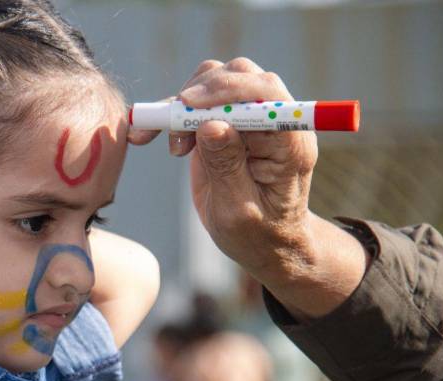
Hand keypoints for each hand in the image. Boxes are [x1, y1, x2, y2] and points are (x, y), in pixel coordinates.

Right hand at [130, 57, 319, 286]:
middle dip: (201, 93)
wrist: (263, 242)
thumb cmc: (258, 234)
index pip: (267, 92)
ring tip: (175, 147)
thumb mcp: (239, 210)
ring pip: (216, 80)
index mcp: (290, 141)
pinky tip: (152, 136)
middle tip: (174, 127)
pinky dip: (171, 113)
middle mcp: (273, 121)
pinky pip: (197, 101)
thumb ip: (227, 167)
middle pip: (240, 76)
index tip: (188, 104)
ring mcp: (249, 118)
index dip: (228, 90)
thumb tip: (211, 125)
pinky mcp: (225, 123)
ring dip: (184, 104)